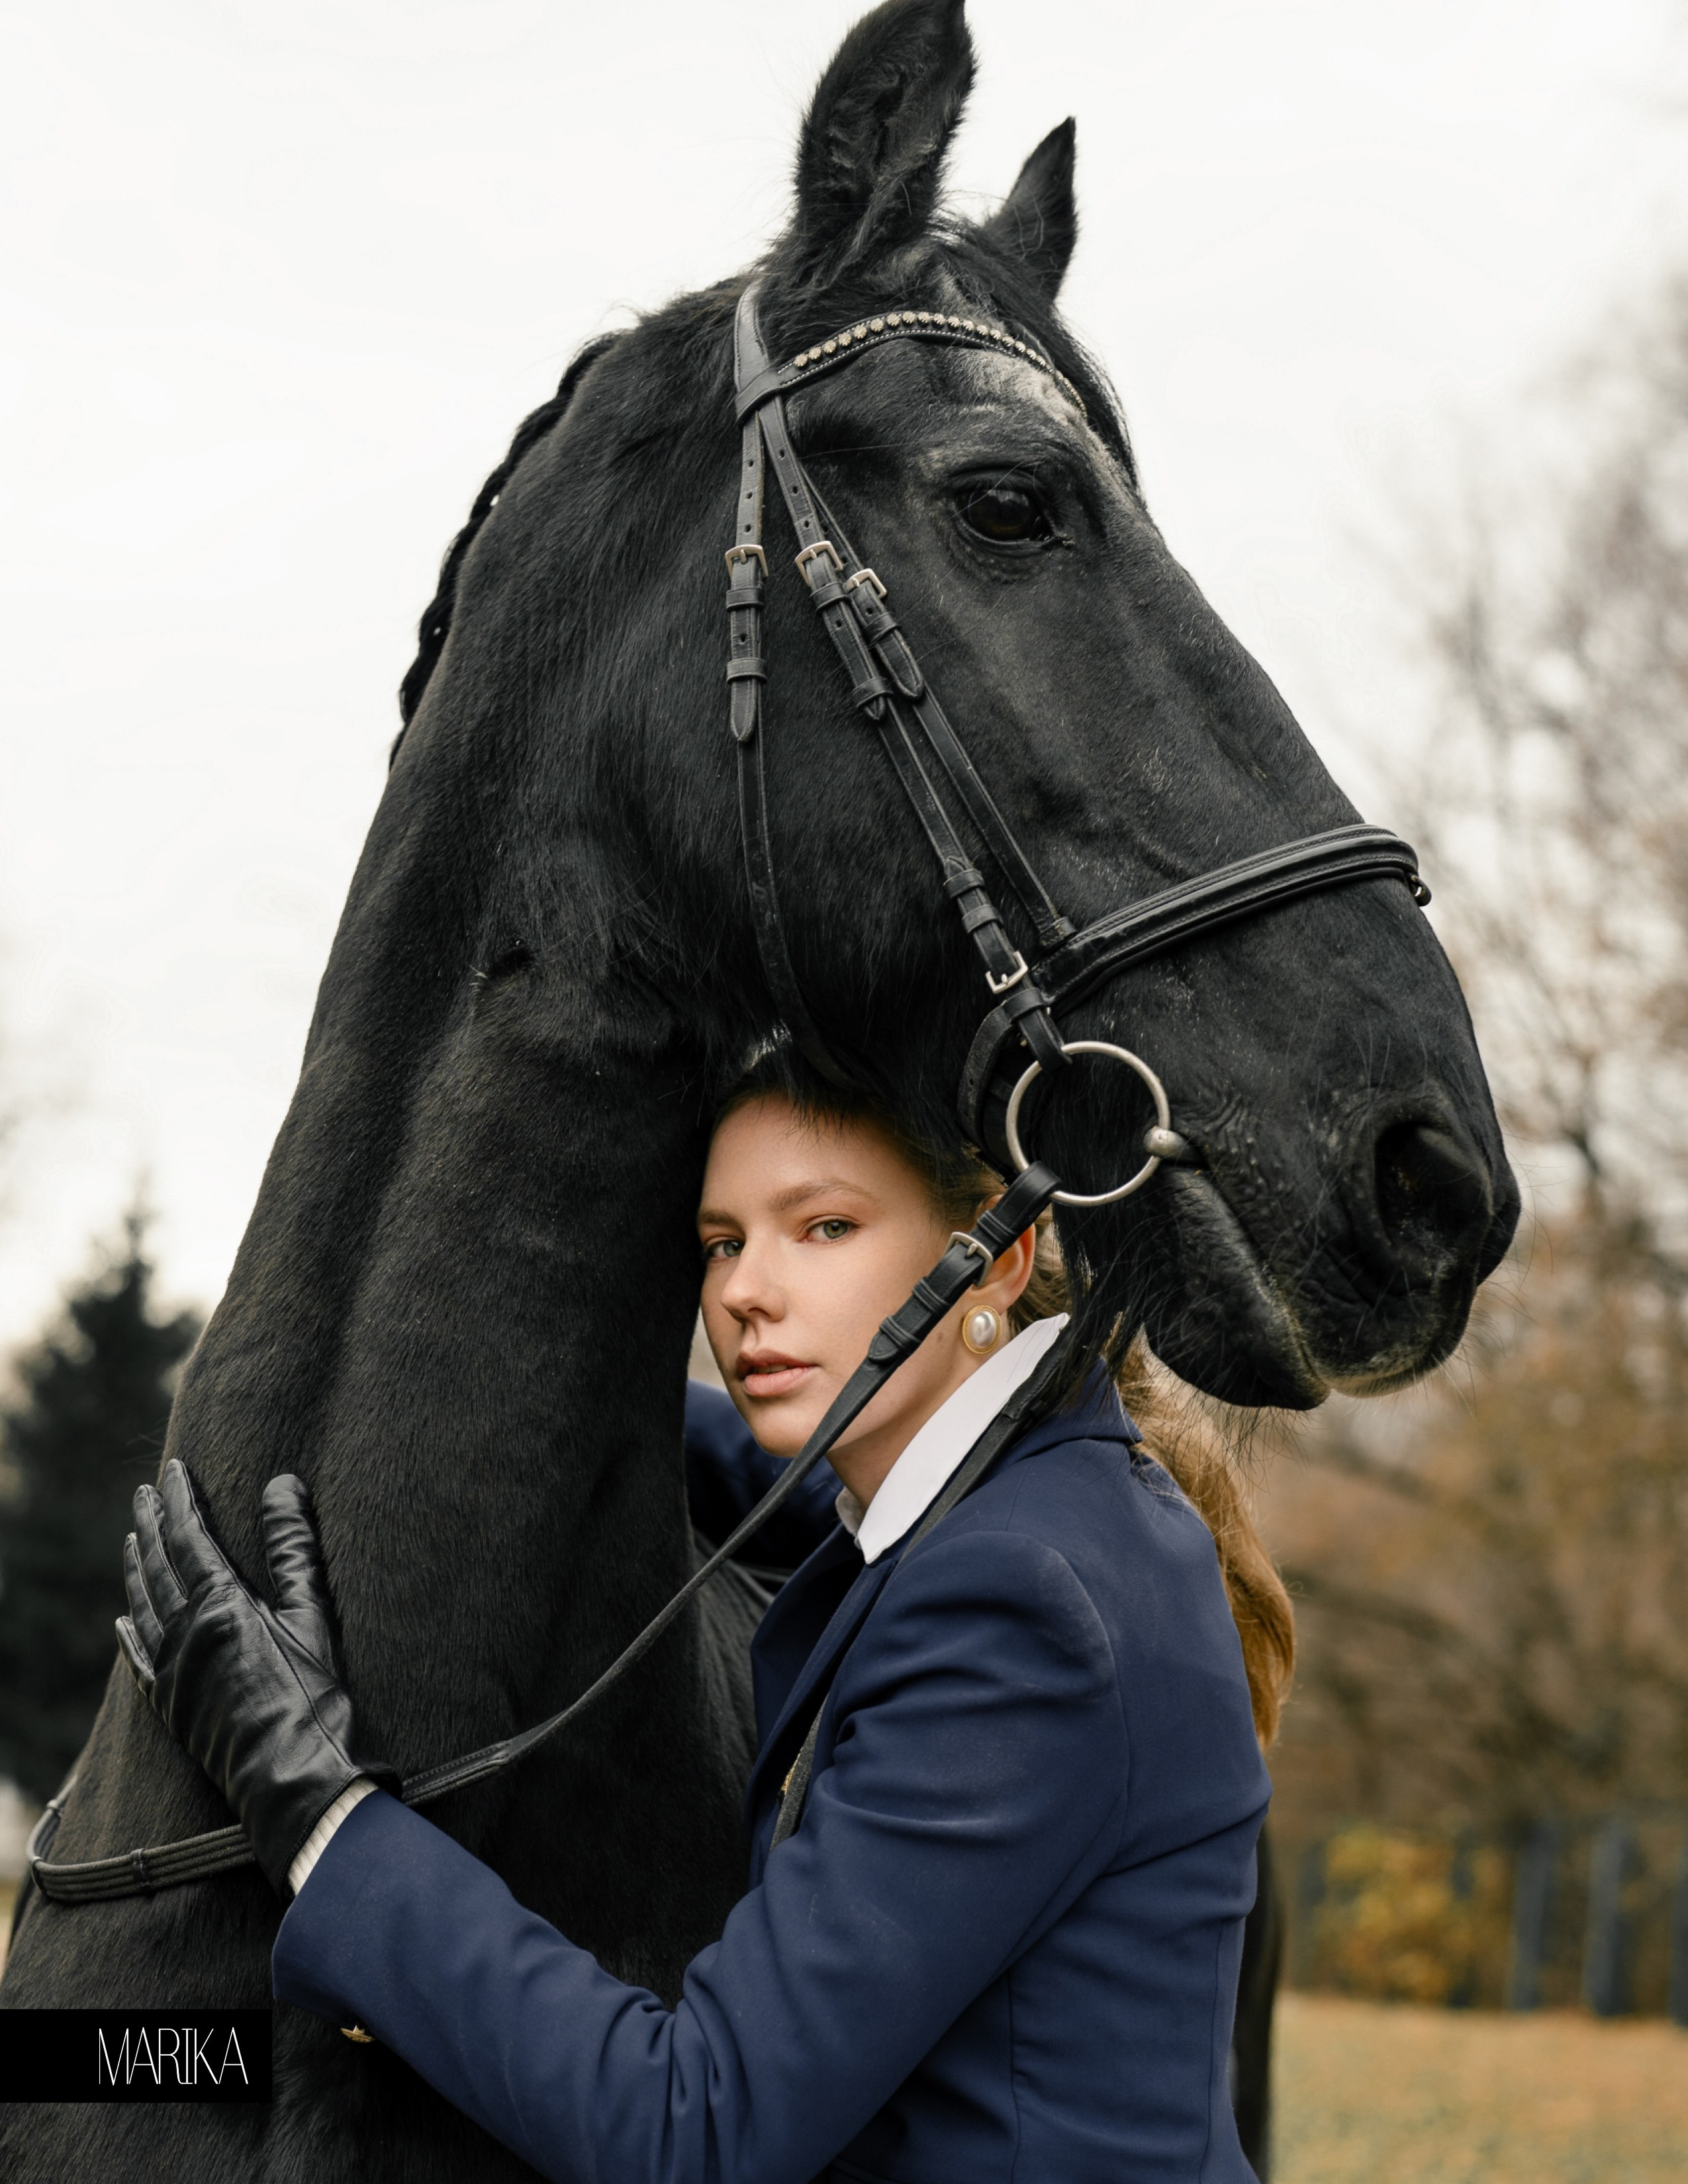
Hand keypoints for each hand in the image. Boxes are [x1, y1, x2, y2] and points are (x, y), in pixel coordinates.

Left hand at [118, 1459, 396, 1893]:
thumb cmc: (313, 1695)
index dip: (181, 1500)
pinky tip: (122, 1621)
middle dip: (150, 1524)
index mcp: (221, 1606)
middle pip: (158, 1566)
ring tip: (132, 1541)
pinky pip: (138, 1661)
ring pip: (142, 1608)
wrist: (293, 1776)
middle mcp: (185, 1634)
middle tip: (144, 1494)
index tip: (175, 1471)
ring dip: (136, 1569)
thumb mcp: (312, 1614)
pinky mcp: (171, 1706)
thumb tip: (282, 1485)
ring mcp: (173, 1672)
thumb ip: (294, 1548)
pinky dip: (128, 1634)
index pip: (190, 1537)